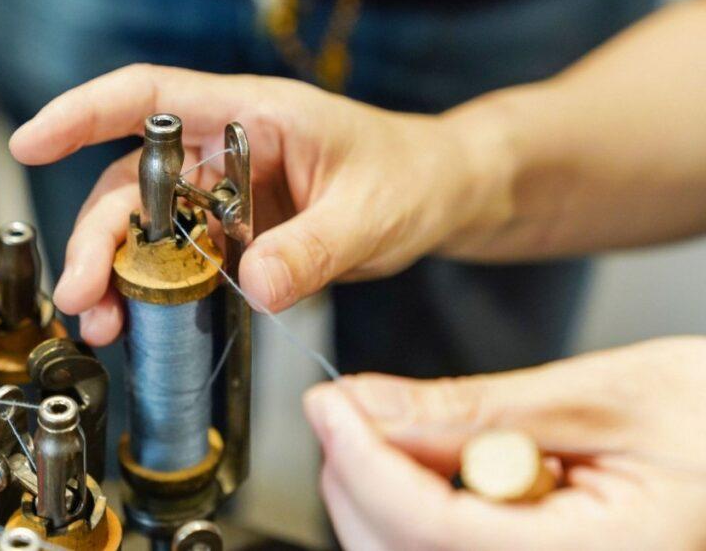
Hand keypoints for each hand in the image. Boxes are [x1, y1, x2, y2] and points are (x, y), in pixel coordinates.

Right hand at [9, 64, 506, 344]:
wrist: (439, 198)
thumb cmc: (411, 176)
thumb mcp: (372, 211)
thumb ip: (315, 247)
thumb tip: (256, 284)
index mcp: (252, 114)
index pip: (151, 96)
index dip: (84, 112)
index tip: (30, 140)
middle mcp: (225, 150)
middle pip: (134, 181)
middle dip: (99, 235)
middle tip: (83, 293)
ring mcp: (225, 195)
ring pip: (147, 227)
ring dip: (117, 273)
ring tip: (100, 322)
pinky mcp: (234, 236)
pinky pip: (180, 261)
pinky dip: (155, 292)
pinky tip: (138, 324)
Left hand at [303, 337, 705, 549]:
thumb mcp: (601, 397)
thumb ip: (474, 410)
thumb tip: (363, 406)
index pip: (433, 530)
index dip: (362, 461)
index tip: (327, 402)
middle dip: (361, 478)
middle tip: (355, 408)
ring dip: (389, 495)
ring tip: (428, 433)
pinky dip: (424, 513)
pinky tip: (457, 471)